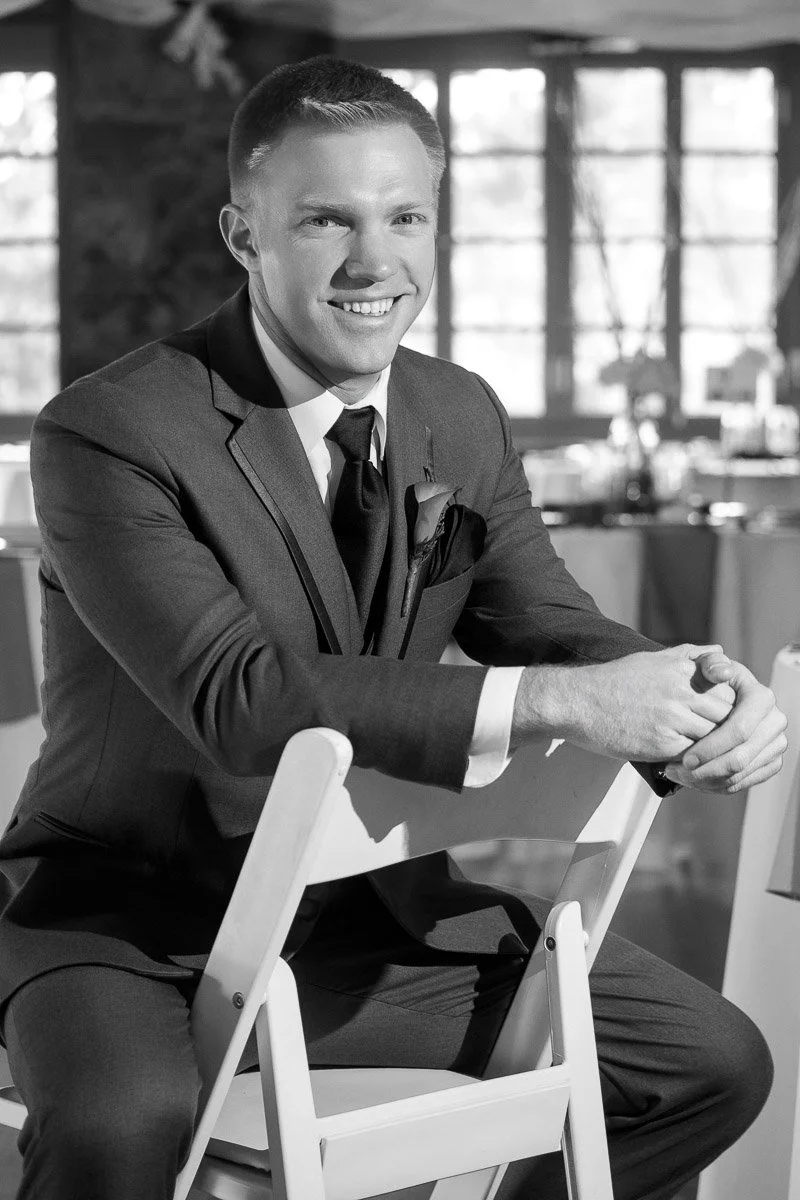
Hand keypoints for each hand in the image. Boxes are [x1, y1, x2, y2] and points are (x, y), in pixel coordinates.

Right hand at [513, 644, 736, 762]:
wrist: (576, 702)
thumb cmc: (613, 681)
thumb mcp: (652, 658)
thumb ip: (689, 655)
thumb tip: (720, 651)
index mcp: (681, 669)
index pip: (728, 690)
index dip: (729, 706)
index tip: (721, 716)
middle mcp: (680, 691)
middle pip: (726, 715)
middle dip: (725, 730)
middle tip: (720, 740)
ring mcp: (671, 718)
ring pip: (713, 738)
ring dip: (712, 748)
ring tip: (705, 754)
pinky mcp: (660, 744)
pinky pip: (693, 756)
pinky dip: (694, 761)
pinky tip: (685, 761)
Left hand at [664, 657, 787, 792]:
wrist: (718, 699)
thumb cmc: (708, 682)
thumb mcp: (705, 666)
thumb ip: (709, 663)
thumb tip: (722, 669)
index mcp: (762, 698)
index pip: (739, 730)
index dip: (711, 747)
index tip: (685, 758)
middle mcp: (774, 722)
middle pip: (740, 758)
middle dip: (705, 770)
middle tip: (675, 772)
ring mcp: (775, 744)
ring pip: (739, 774)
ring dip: (705, 780)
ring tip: (678, 775)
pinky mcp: (771, 762)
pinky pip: (743, 782)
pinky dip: (715, 785)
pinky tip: (693, 779)